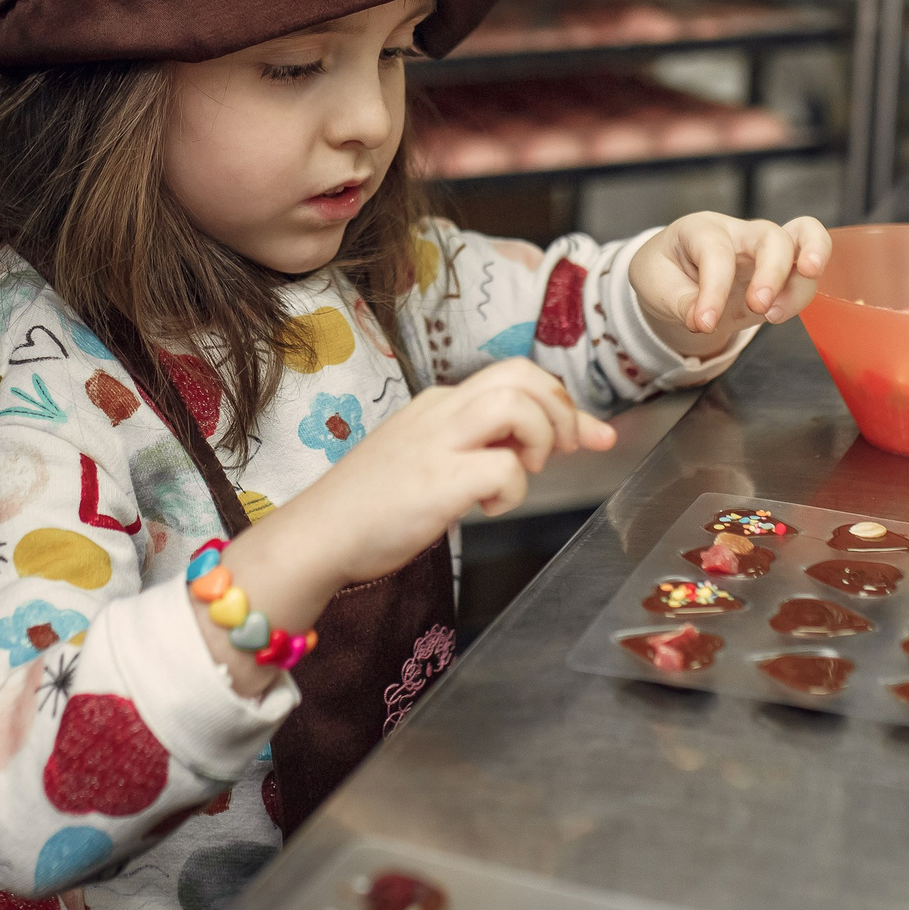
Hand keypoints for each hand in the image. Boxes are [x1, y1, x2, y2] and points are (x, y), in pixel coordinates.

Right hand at [206, 360, 614, 692]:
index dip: (562, 401)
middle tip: (571, 449)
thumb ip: (473, 446)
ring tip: (527, 472)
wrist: (318, 535)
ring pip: (516, 403)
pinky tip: (490, 507)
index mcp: (439, 404)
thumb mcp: (427, 459)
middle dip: (563, 408)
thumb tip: (529, 450)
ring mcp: (436, 443)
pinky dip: (513, 489)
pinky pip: (504, 468)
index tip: (590, 435)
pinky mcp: (436, 480)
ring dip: (541, 437)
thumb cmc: (370, 508)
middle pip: (522, 374)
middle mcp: (440, 411)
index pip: (515, 377)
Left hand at [630, 213, 831, 357]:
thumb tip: (704, 322)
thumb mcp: (653, 284)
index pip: (717, 252)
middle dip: (772, 271)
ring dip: (800, 280)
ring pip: (804, 241)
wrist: (673, 280)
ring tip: (775, 314)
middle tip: (758, 305)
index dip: (714, 289)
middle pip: (771, 235)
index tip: (703, 323)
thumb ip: (680, 302)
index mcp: (702, 228)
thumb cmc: (664, 272)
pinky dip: (801, 294)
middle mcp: (739, 233)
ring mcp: (763, 250)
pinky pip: (806, 274)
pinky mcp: (780, 273)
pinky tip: (778, 314)